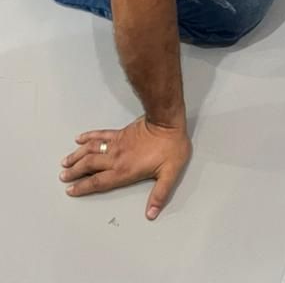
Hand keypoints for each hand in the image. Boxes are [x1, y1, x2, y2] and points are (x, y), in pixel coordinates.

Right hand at [61, 116, 191, 219]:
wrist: (168, 120)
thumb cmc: (171, 146)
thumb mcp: (170, 173)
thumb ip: (160, 194)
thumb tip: (152, 213)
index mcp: (124, 170)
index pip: (98, 182)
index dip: (83, 187)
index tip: (71, 190)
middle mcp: (116, 157)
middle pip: (89, 165)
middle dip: (74, 172)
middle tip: (62, 176)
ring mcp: (117, 143)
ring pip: (91, 149)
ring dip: (77, 155)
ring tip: (65, 161)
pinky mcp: (120, 132)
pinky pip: (101, 134)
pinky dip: (89, 136)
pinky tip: (80, 138)